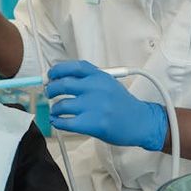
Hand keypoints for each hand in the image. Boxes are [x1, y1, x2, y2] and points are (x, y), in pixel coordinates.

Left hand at [45, 60, 167, 150]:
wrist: (141, 122)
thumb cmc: (122, 104)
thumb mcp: (108, 83)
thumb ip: (88, 79)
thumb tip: (60, 79)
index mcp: (100, 76)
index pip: (74, 67)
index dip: (58, 70)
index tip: (51, 75)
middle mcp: (96, 88)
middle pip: (63, 84)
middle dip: (51, 89)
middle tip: (49, 93)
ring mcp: (95, 106)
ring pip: (62, 105)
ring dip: (54, 108)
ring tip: (55, 110)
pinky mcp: (94, 124)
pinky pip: (66, 122)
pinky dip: (57, 122)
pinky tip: (57, 121)